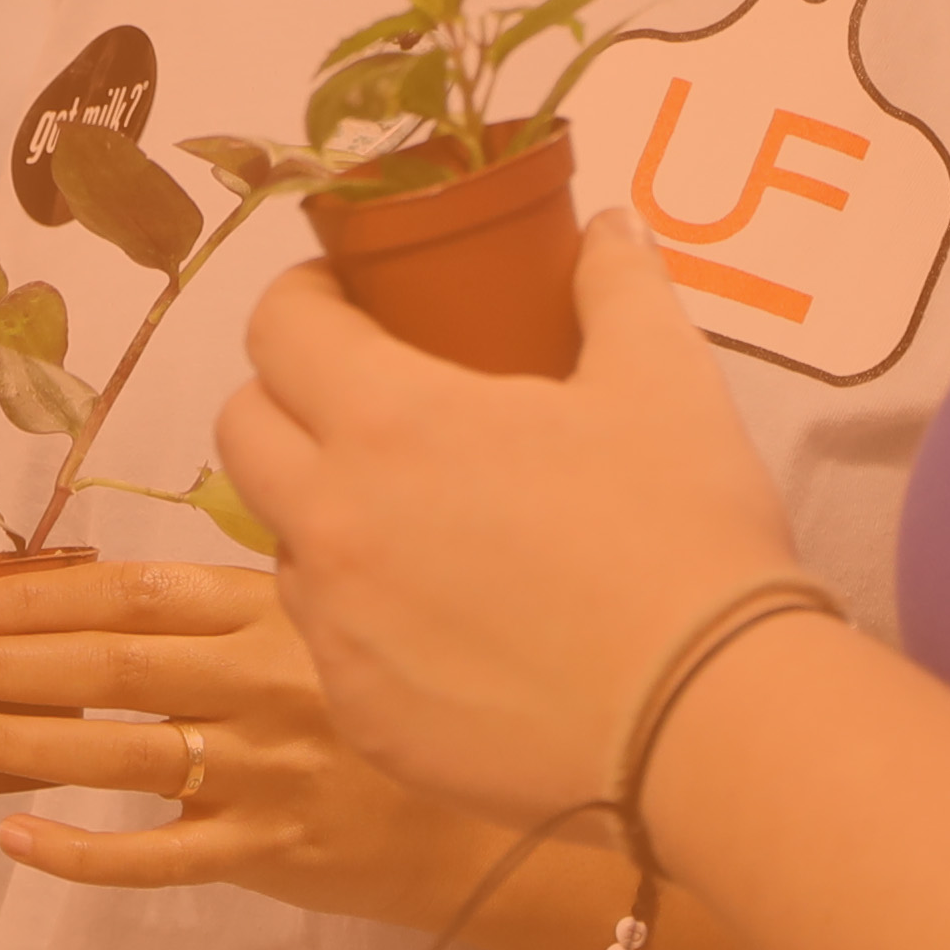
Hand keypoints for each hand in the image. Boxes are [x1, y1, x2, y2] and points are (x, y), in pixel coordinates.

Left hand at [0, 558, 530, 931]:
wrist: (484, 823)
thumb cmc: (379, 713)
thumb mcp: (320, 624)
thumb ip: (225, 608)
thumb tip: (90, 598)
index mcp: (270, 610)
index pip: (129, 592)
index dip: (33, 597)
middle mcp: (263, 682)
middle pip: (107, 664)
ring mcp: (264, 771)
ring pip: (117, 752)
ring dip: (16, 741)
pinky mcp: (269, 852)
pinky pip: (157, 856)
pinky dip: (82, 850)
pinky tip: (16, 836)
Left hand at [221, 220, 806, 826]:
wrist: (707, 719)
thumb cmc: (682, 533)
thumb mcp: (664, 379)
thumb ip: (617, 285)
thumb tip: (604, 229)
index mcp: (387, 423)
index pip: (277, 328)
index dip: (305, 300)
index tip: (350, 303)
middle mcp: (333, 524)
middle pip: (242, 430)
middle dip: (287, 398)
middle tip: (369, 401)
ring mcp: (338, 630)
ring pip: (283, 544)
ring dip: (326, 514)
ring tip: (421, 520)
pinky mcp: (363, 716)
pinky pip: (332, 645)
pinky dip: (369, 617)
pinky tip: (454, 623)